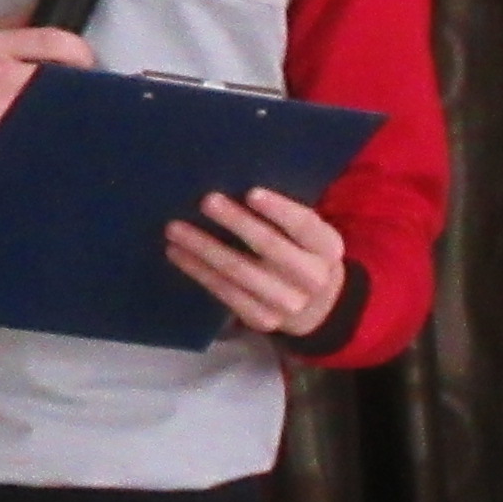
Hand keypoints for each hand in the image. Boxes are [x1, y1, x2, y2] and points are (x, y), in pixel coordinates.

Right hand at [0, 18, 95, 184]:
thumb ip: (8, 27)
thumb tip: (51, 16)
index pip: (57, 42)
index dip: (80, 53)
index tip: (84, 64)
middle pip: (64, 83)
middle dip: (80, 89)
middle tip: (84, 95)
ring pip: (57, 117)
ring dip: (68, 118)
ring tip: (69, 119)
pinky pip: (39, 147)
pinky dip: (50, 143)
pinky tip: (50, 143)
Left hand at [165, 186, 346, 340]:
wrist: (317, 308)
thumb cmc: (302, 253)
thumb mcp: (309, 235)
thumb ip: (284, 216)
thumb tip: (234, 181)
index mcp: (327, 248)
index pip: (304, 225)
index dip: (279, 209)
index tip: (251, 192)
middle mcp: (312, 277)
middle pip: (269, 246)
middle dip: (235, 221)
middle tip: (206, 201)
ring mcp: (288, 303)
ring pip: (239, 272)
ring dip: (203, 249)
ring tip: (175, 229)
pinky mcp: (263, 319)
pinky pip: (225, 293)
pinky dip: (198, 271)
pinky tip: (177, 254)